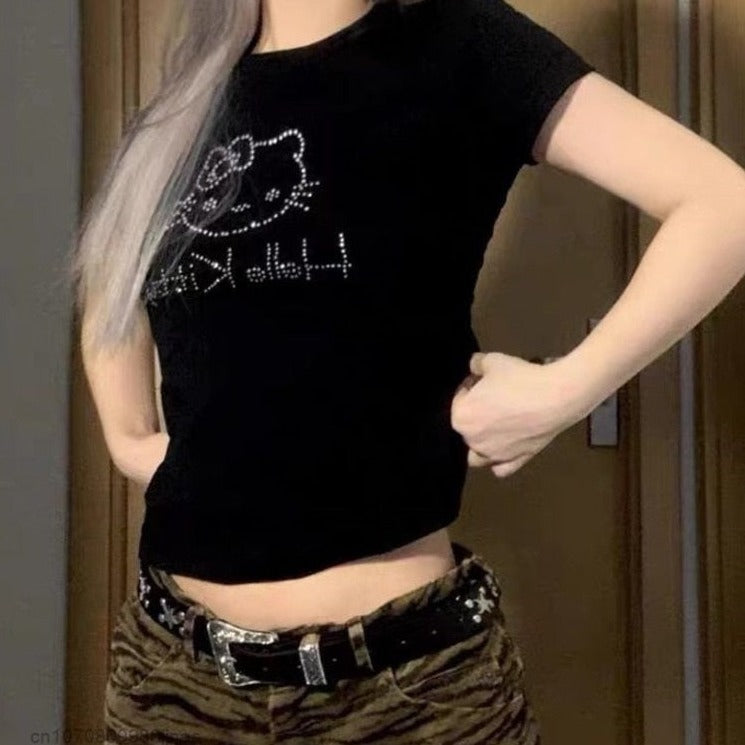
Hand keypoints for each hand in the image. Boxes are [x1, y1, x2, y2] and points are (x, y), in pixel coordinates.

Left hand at [450, 351, 586, 477]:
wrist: (555, 397)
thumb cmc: (519, 378)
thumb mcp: (494, 362)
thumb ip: (478, 364)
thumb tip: (474, 364)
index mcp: (461, 417)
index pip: (459, 399)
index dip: (470, 386)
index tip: (482, 378)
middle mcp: (473, 441)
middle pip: (467, 426)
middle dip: (476, 412)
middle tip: (493, 396)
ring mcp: (494, 455)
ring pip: (477, 455)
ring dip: (480, 442)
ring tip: (494, 426)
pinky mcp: (517, 461)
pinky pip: (501, 468)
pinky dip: (500, 461)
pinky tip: (505, 450)